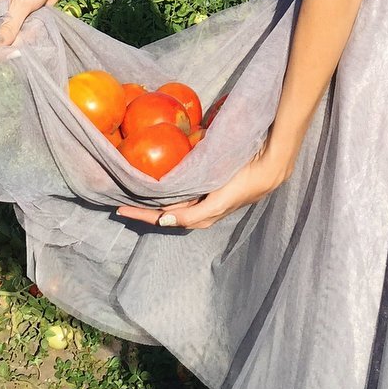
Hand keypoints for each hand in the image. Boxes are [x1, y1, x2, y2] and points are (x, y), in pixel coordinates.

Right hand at [0, 0, 78, 45]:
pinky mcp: (23, 17)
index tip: (9, 55)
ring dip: (23, 41)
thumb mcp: (22, 3)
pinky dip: (31, 36)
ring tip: (34, 33)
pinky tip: (38, 33)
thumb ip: (9, 27)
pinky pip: (23, 33)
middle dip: (11, 45)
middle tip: (26, 43)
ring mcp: (9, 16)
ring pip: (11, 39)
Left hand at [115, 142, 292, 230]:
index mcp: (200, 216)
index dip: (141, 215)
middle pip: (163, 212)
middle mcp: (198, 209)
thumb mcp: (218, 201)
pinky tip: (159, 182)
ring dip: (152, 199)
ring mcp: (202, 197)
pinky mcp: (207, 185)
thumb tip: (164, 219)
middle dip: (142, 209)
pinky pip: (180, 191)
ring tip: (134, 193)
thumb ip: (194, 212)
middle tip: (120, 202)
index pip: (163, 219)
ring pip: (171, 202)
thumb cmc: (244, 185)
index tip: (119, 210)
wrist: (268, 168)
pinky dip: (166, 190)